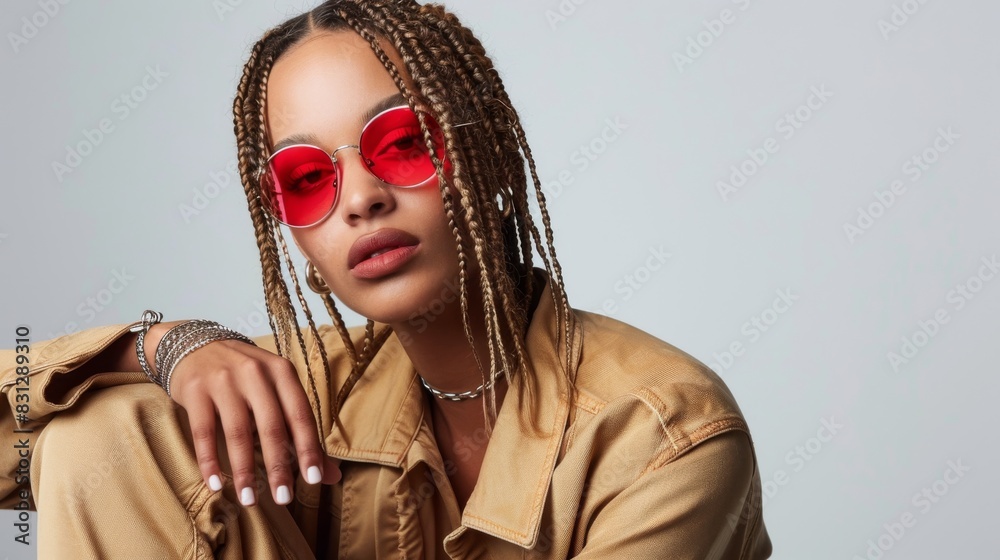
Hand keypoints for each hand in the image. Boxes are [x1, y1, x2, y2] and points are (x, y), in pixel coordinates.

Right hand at [165, 338, 340, 505]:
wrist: (196, 345)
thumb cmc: (245, 377)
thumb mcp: (276, 392)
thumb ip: (300, 432)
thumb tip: (331, 476)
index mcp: (282, 372)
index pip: (300, 414)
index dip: (308, 448)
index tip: (314, 480)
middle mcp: (255, 373)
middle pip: (271, 426)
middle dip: (278, 466)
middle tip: (283, 498)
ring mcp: (224, 380)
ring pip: (238, 432)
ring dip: (244, 471)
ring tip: (249, 500)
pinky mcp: (195, 390)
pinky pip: (203, 432)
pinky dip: (209, 461)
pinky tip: (215, 483)